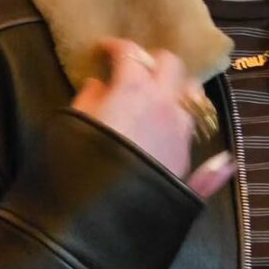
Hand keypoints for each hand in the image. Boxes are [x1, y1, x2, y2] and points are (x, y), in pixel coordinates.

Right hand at [71, 38, 234, 198]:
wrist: (105, 222)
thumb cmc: (78, 169)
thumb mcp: (72, 126)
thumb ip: (89, 99)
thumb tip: (100, 85)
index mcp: (133, 89)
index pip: (130, 52)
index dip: (114, 46)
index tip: (102, 51)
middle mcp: (164, 102)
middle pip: (170, 63)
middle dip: (151, 60)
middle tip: (133, 69)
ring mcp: (181, 128)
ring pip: (191, 90)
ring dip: (175, 85)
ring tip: (159, 93)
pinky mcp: (189, 154)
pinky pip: (196, 124)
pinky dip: (187, 115)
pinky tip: (177, 119)